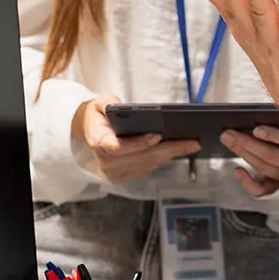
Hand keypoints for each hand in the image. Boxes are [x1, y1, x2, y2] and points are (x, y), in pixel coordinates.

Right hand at [74, 95, 198, 183]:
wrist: (89, 132)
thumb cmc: (96, 116)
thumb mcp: (98, 102)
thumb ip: (108, 103)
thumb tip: (121, 107)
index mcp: (97, 140)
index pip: (116, 147)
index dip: (138, 143)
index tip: (157, 136)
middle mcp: (105, 160)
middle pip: (140, 157)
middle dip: (168, 149)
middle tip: (189, 142)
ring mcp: (113, 172)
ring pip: (147, 164)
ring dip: (170, 155)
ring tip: (189, 145)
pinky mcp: (122, 176)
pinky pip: (146, 169)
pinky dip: (162, 159)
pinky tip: (176, 151)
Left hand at [221, 124, 278, 196]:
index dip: (273, 135)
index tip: (256, 130)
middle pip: (271, 154)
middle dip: (247, 143)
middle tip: (228, 133)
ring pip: (263, 166)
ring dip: (243, 153)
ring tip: (227, 140)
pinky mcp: (276, 187)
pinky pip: (262, 189)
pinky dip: (248, 182)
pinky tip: (237, 170)